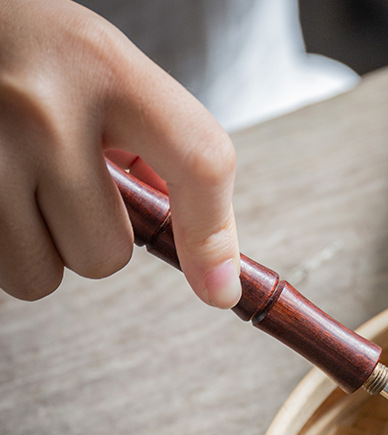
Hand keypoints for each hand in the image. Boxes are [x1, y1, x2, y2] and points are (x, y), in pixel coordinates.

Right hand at [0, 0, 240, 306]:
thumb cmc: (30, 47)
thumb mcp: (104, 68)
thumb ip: (158, 144)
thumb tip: (198, 243)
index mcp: (105, 67)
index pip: (198, 163)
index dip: (213, 239)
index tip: (220, 288)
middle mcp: (42, 108)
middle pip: (106, 254)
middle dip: (95, 237)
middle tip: (68, 188)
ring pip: (42, 275)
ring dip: (44, 249)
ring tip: (25, 187)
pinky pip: (1, 270)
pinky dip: (7, 247)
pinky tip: (2, 193)